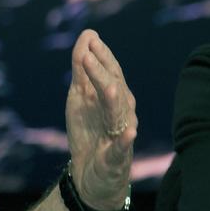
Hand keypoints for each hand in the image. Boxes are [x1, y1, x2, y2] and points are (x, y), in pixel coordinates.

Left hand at [65, 29, 135, 210]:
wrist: (90, 175)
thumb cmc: (90, 130)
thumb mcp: (80, 97)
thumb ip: (82, 69)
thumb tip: (87, 36)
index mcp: (113, 97)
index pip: (110, 72)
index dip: (101, 56)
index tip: (90, 38)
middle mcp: (121, 113)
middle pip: (114, 89)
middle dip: (101, 73)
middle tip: (87, 54)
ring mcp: (121, 135)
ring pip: (119, 115)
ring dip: (114, 101)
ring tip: (108, 88)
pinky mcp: (116, 158)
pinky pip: (121, 149)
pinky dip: (125, 140)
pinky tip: (129, 132)